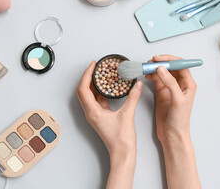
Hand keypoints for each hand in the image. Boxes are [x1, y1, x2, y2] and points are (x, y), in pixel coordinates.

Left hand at [76, 61, 142, 188]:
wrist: (123, 154)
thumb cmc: (122, 140)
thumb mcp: (128, 115)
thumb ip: (133, 97)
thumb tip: (137, 85)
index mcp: (93, 112)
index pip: (83, 89)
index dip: (87, 75)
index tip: (93, 65)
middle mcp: (91, 113)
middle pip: (83, 91)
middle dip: (88, 78)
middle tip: (95, 67)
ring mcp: (95, 116)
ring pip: (89, 96)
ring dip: (93, 85)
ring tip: (102, 75)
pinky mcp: (101, 118)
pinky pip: (97, 101)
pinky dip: (101, 92)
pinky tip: (108, 88)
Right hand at [146, 55, 200, 188]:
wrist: (172, 135)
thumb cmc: (180, 120)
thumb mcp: (177, 100)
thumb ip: (170, 83)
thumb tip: (161, 69)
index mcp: (188, 84)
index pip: (180, 65)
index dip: (170, 60)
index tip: (159, 59)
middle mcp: (180, 84)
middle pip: (170, 67)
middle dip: (160, 63)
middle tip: (150, 62)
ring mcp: (170, 88)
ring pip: (162, 73)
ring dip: (154, 69)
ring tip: (146, 68)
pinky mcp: (162, 93)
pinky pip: (156, 80)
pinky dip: (151, 76)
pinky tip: (146, 76)